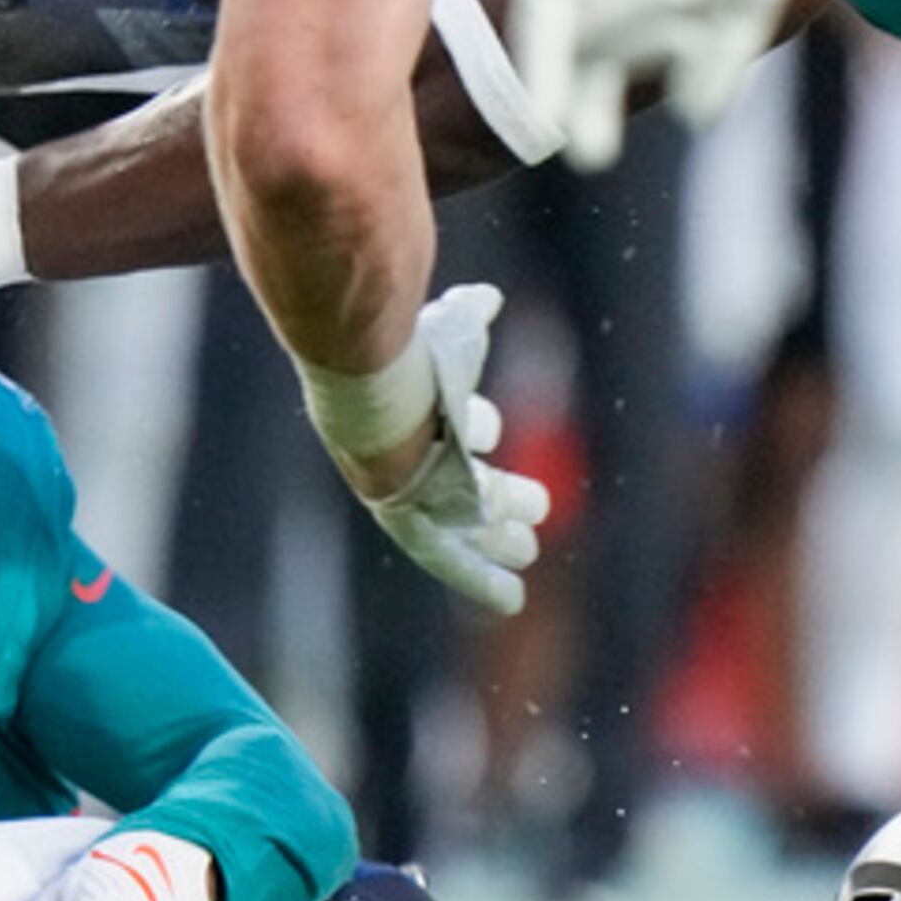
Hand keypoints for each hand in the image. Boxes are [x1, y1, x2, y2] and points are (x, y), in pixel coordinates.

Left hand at [328, 286, 550, 615]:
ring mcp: (403, 488)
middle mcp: (400, 457)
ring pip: (456, 525)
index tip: (491, 434)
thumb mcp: (449, 331)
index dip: (477, 429)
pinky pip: (446, 557)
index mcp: (406, 414)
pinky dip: (477, 578)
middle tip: (533, 516)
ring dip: (491, 541)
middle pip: (452, 487)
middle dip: (491, 503)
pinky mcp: (408, 519)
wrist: (368, 386)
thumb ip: (467, 317)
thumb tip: (485, 299)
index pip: (446, 428)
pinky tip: (511, 600)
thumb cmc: (408, 351)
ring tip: (529, 549)